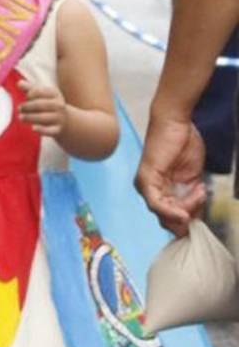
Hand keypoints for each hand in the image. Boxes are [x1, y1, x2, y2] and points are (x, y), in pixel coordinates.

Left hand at [18, 79, 66, 136]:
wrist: (65, 120)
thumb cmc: (47, 103)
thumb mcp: (41, 94)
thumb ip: (29, 88)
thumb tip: (19, 83)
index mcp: (54, 94)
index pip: (40, 92)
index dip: (30, 94)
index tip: (27, 97)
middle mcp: (58, 105)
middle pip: (41, 104)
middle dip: (28, 106)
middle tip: (19, 108)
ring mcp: (58, 118)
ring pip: (43, 117)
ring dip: (30, 117)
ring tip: (20, 117)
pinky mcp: (57, 130)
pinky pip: (49, 130)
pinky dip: (42, 130)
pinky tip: (33, 128)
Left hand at [135, 110, 207, 235]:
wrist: (175, 123)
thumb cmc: (183, 146)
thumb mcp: (192, 179)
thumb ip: (192, 199)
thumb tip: (194, 221)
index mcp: (160, 191)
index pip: (171, 219)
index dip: (187, 223)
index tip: (202, 221)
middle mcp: (149, 190)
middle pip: (167, 220)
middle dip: (187, 217)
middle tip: (200, 200)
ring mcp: (145, 185)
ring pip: (164, 214)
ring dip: (186, 208)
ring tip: (198, 191)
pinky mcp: (145, 179)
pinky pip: (156, 203)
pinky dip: (171, 210)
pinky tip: (184, 211)